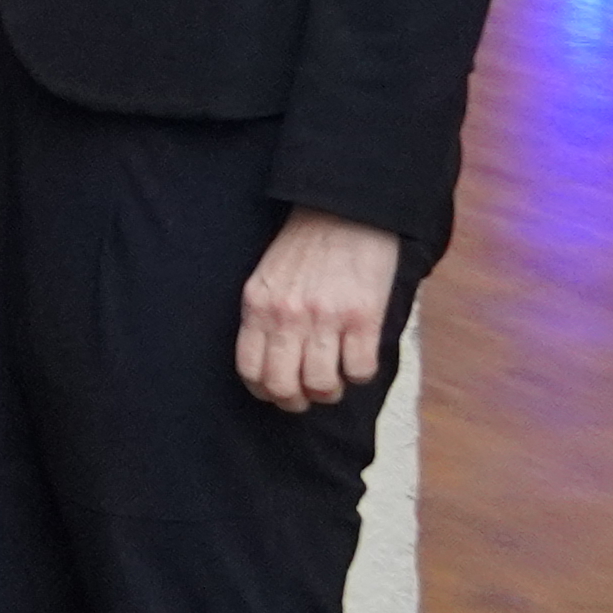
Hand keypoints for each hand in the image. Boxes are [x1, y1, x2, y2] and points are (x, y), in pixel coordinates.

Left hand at [239, 206, 403, 411]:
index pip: (249, 369)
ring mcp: (325, 319)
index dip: (264, 392)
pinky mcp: (363, 318)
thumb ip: (265, 315)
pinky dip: (360, 375)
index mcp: (258, 306)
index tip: (279, 392)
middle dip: (296, 401)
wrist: (345, 212)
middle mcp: (286, 316)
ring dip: (330, 391)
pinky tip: (359, 359)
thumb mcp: (268, 277)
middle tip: (309, 395)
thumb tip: (272, 359)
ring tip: (336, 380)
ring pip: (321, 385)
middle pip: (282, 386)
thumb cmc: (306, 246)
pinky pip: (359, 370)